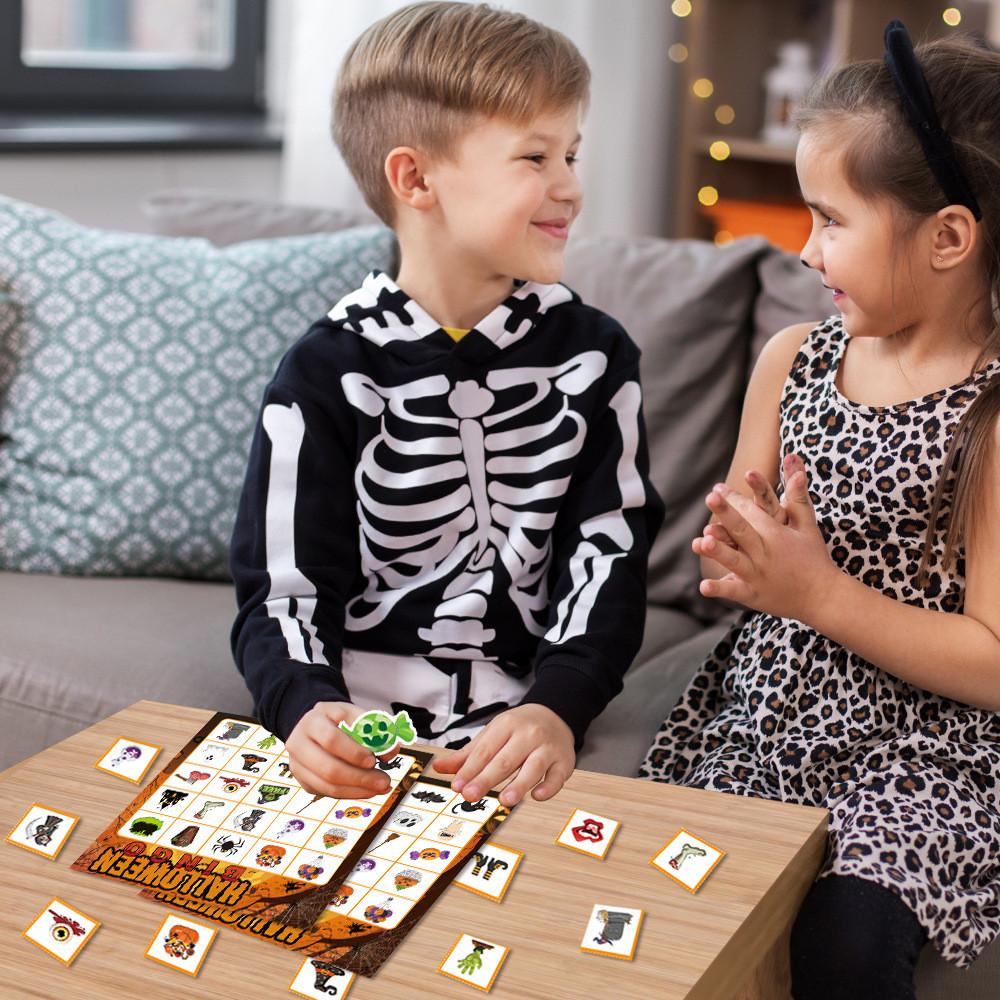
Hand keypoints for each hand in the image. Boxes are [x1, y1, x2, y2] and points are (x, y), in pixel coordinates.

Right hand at [285, 701, 391, 799]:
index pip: (331, 739)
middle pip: (328, 768)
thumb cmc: (338, 720)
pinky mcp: (304, 781)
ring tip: (381, 786)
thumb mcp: (355, 714)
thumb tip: (391, 749)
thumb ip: (374, 728)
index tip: (373, 759)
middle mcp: (299, 744)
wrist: (315, 727)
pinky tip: (368, 789)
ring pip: (328, 785)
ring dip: (359, 789)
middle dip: (360, 777)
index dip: (354, 752)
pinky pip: (328, 793)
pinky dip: (351, 793)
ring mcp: (298, 765)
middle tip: (384, 780)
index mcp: (313, 721)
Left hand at [433, 704, 574, 807]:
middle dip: (486, 778)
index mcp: (506, 726)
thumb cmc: (519, 729)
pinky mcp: (563, 762)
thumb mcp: (492, 734)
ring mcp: (547, 748)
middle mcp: (528, 735)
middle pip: (505, 760)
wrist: (554, 715)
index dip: (470, 769)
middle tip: (470, 795)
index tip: (457, 786)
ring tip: (504, 799)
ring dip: (519, 784)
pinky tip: (537, 795)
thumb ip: (467, 755)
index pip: (485, 750)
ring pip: (533, 767)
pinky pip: (557, 776)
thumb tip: (439, 767)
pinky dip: (548, 787)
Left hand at [692, 456, 837, 622]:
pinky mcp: (754, 596)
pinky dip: (720, 590)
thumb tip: (795, 460)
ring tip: (699, 542)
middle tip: (710, 498)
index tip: (718, 488)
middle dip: (726, 514)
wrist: (824, 597)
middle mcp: (766, 553)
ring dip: (718, 551)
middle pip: (743, 530)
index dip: (736, 499)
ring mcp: (759, 576)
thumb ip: (797, 494)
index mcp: (777, 535)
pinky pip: (734, 593)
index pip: (754, 513)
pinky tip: (703, 586)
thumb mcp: (807, 524)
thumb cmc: (813, 557)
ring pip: (735, 561)